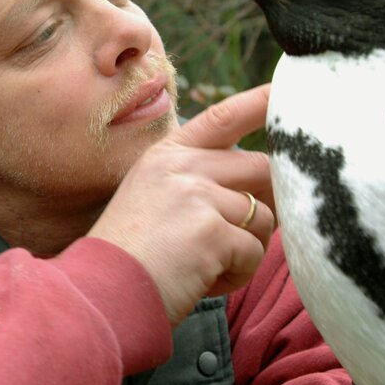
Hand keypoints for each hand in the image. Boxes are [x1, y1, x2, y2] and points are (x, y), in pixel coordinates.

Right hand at [88, 84, 274, 326]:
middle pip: (260, 169)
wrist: (100, 294)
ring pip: (263, 216)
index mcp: (167, 155)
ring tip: (207, 265)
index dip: (258, 102)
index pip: (223, 117)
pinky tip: (204, 280)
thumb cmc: (130, 255)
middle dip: (265, 205)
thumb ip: (198, 180)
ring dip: (246, 249)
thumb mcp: (153, 198)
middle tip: (238, 238)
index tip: (283, 89)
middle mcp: (182, 166)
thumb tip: (260, 187)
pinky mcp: (210, 230)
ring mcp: (196, 194)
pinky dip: (237, 274)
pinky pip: (253, 252)